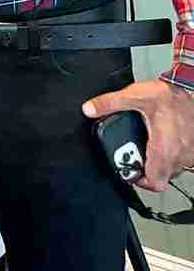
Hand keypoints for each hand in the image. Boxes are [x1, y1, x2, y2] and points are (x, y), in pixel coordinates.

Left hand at [84, 76, 193, 191]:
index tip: (127, 169)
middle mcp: (179, 156)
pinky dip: (167, 154)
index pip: (154, 182)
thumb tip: (89, 109)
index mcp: (164, 149)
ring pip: (170, 170)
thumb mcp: (135, 95)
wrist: (193, 90)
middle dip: (143, 168)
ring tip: (143, 144)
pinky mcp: (192, 149)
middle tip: (131, 152)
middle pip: (159, 177)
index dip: (138, 181)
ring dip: (155, 161)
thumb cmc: (172, 96)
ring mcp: (188, 155)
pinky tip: (158, 139)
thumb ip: (110, 103)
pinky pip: (179, 160)